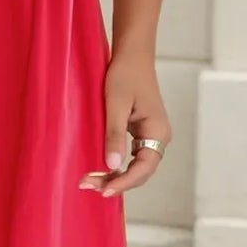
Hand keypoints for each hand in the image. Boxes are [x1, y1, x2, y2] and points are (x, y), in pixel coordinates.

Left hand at [78, 53, 169, 197]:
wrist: (132, 55)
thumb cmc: (124, 74)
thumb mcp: (115, 104)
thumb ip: (114, 135)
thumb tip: (112, 165)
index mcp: (157, 132)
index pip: (143, 168)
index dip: (124, 183)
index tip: (104, 191)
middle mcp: (159, 137)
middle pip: (140, 171)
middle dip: (116, 182)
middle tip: (87, 185)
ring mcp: (151, 135)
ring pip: (135, 166)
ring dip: (115, 175)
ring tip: (90, 180)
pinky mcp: (141, 131)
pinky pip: (132, 156)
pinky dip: (117, 165)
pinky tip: (100, 168)